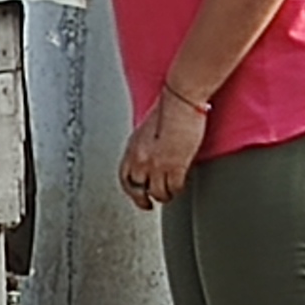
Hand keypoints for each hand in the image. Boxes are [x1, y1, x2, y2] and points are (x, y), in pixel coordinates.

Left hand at [116, 88, 207, 209]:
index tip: (136, 196)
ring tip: (170, 194)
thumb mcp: (148, 128)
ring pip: (157, 192)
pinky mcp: (175, 166)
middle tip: (149, 204)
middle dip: (143, 199)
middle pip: (137, 189)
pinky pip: (174, 188)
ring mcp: (157, 164)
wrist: (181, 100)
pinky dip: (177, 190)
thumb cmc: (168, 107)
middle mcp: (141, 158)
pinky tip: (180, 187)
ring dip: (164, 195)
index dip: (130, 190)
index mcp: (133, 147)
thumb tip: (149, 155)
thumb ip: (145, 145)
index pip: (124, 177)